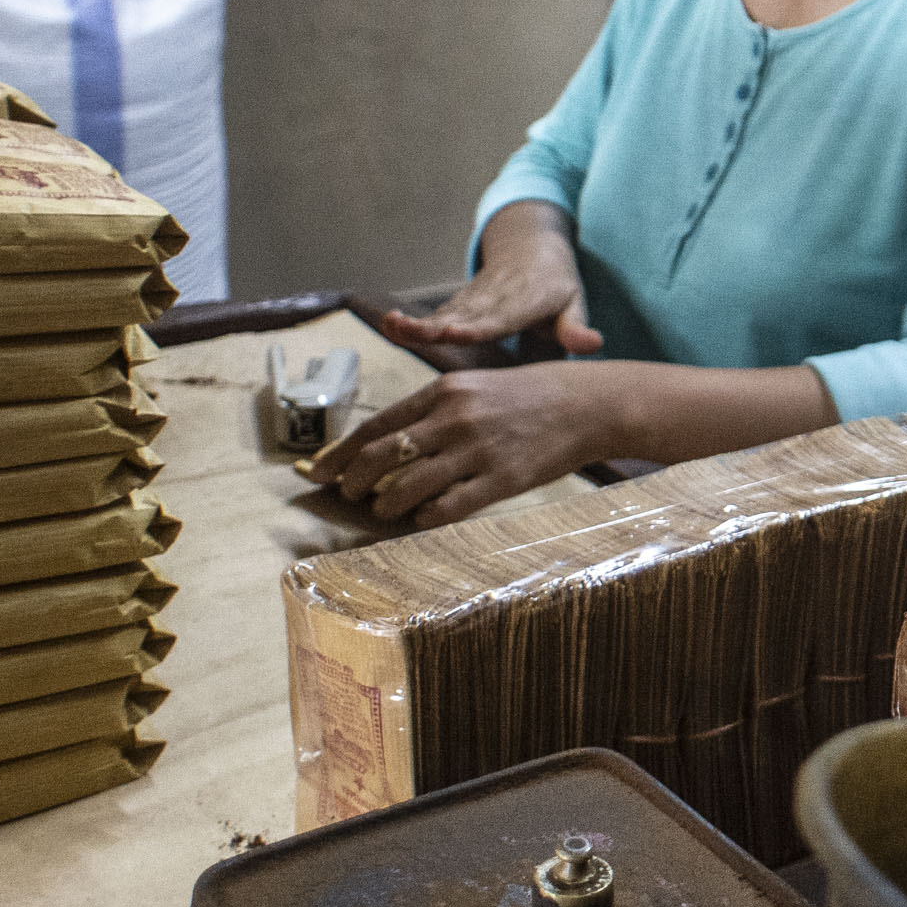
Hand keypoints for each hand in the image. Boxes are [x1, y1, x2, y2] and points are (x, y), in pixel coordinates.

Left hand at [314, 361, 636, 528]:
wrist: (585, 405)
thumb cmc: (528, 397)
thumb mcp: (474, 388)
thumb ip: (433, 410)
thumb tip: (390, 441)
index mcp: (442, 392)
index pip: (376, 426)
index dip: (342, 453)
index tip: (321, 472)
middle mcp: (454, 419)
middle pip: (381, 455)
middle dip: (354, 480)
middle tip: (347, 495)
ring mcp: (477, 450)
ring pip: (408, 484)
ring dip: (385, 503)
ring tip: (382, 510)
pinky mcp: (501, 479)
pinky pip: (448, 506)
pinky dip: (425, 516)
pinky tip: (421, 518)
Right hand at [379, 201, 601, 356]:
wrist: (531, 248)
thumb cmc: (556, 284)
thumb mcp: (574, 303)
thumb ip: (576, 328)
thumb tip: (594, 345)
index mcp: (523, 302)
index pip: (497, 319)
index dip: (475, 326)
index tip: (454, 333)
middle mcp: (492, 299)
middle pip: (460, 316)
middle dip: (434, 326)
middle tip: (408, 332)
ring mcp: (471, 301)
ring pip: (441, 313)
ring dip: (415, 321)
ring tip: (390, 327)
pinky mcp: (458, 304)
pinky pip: (435, 314)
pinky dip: (413, 321)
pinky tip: (390, 326)